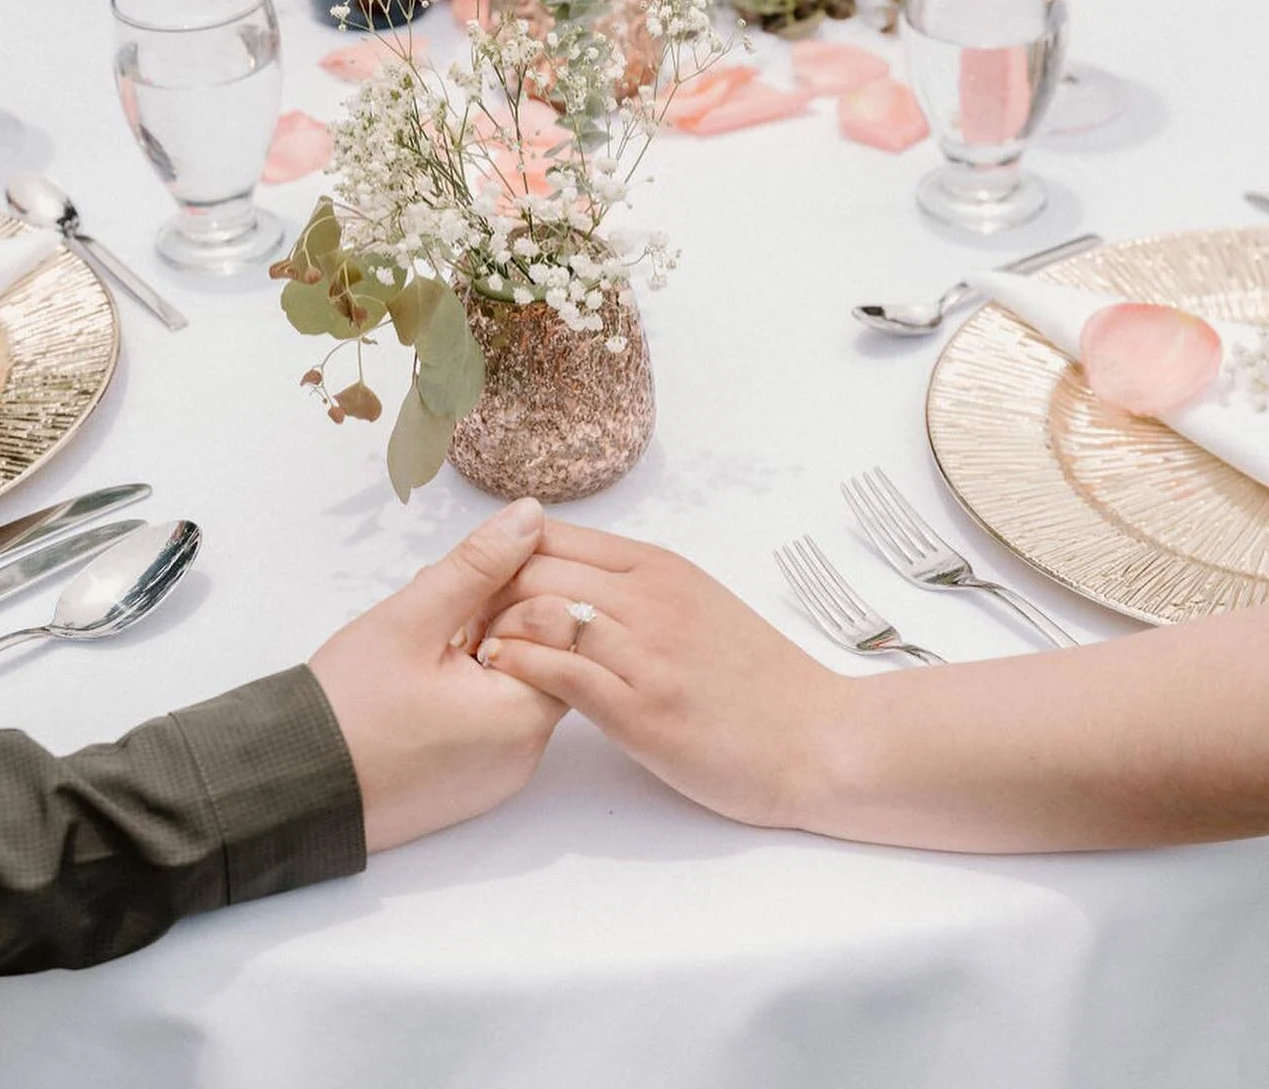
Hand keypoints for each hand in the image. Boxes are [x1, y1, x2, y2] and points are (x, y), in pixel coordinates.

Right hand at [309, 498, 564, 852]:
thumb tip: (531, 515)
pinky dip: (465, 693)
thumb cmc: (348, 708)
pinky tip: (418, 681)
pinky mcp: (471, 787)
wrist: (290, 791)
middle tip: (437, 616)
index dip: (517, 597)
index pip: (564, 630)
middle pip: (541, 658)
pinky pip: (489, 723)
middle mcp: (524, 755)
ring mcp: (498, 776)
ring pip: (512, 687)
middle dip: (493, 620)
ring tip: (420, 646)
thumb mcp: (412, 619)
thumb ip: (478, 564)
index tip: (461, 602)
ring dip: (477, 653)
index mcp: (523, 716)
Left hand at [475, 519, 844, 828]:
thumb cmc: (756, 679)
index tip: (476, 585)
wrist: (817, 739)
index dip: (501, 554)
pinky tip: (499, 676)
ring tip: (470, 651)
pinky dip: (518, 667)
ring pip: (541, 613)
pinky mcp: (642, 710)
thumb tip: (570, 575)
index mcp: (659, 567)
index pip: (553, 536)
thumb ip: (637, 585)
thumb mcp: (698, 603)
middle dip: (483, 590)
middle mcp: (649, 598)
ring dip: (493, 629)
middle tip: (458, 620)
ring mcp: (645, 653)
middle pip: (535, 568)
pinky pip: (560, 673)